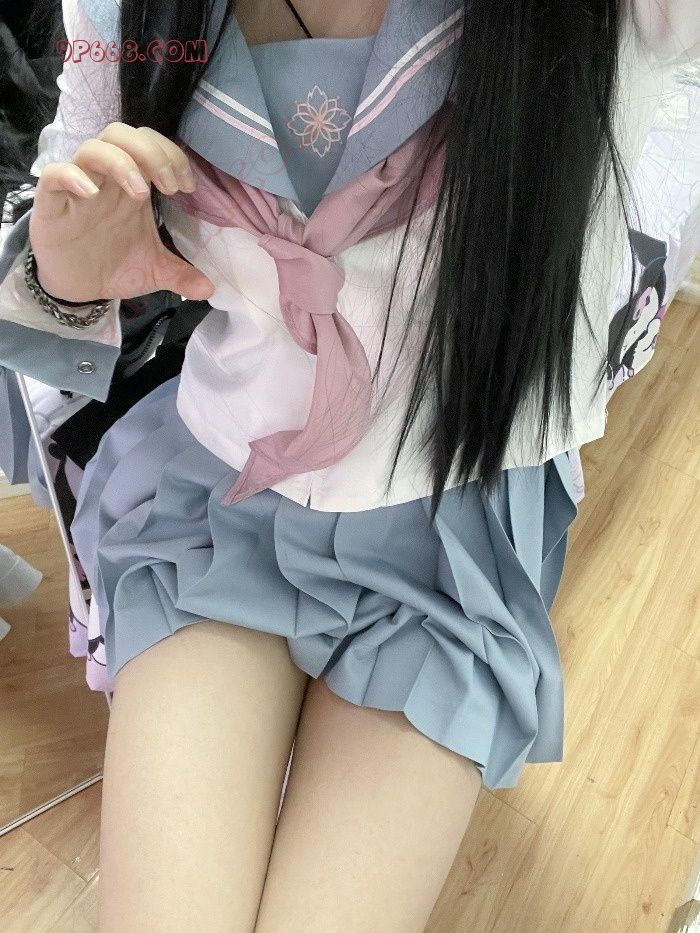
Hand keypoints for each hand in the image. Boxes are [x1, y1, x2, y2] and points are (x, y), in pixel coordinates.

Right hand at [28, 122, 214, 303]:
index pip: (151, 145)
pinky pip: (55, 174)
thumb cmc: (112, 266)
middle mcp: (106, 180)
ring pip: (93, 147)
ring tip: (140, 193)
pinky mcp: (53, 203)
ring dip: (121, 162)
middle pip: (122, 134)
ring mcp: (78, 189)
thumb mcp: (152, 272)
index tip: (187, 186)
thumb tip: (210, 289)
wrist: (76, 288)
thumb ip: (180, 275)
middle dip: (151, 152)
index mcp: (132, 187)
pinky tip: (91, 193)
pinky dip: (73, 176)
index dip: (172, 155)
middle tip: (169, 186)